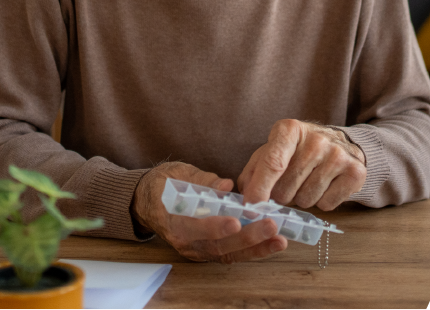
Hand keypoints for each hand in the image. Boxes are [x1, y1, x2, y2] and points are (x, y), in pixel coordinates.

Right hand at [131, 162, 287, 262]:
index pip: (195, 228)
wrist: (150, 200)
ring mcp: (198, 250)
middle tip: (269, 225)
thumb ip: (202, 181)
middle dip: (247, 237)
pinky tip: (273, 243)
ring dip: (256, 247)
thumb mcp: (178, 174)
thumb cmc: (165, 184)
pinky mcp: (209, 251)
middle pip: (218, 245)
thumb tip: (225, 185)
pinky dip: (254, 250)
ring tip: (279, 240)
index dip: (215, 226)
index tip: (235, 220)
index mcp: (174, 221)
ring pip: (229, 254)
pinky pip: (232, 254)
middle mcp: (186, 242)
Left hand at [237, 119, 365, 210]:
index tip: (250, 207)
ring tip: (308, 181)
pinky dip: (322, 202)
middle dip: (281, 196)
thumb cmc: (297, 150)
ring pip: (306, 200)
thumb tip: (245, 197)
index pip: (272, 163)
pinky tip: (325, 185)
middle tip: (289, 183)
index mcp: (289, 129)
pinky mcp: (355, 171)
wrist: (340, 144)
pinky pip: (327, 205)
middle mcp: (315, 139)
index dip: (259, 189)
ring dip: (302, 199)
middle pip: (286, 188)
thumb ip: (253, 172)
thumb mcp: (272, 150)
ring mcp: (338, 154)